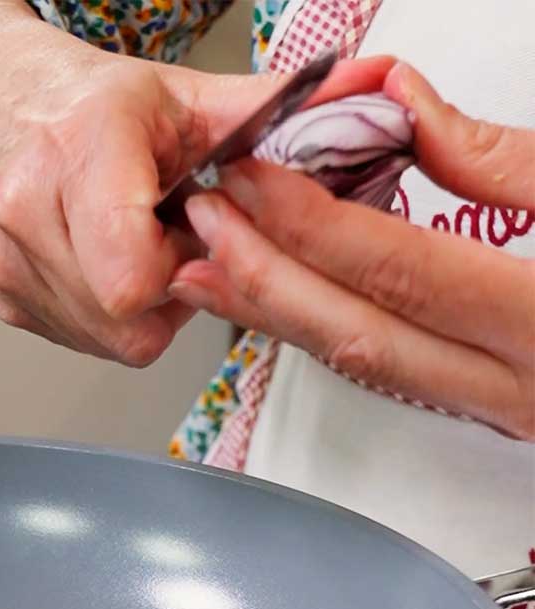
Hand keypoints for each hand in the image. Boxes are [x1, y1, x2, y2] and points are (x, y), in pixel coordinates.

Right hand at [0, 0, 393, 364]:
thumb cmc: (91, 104)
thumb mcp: (186, 96)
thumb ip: (272, 109)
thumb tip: (362, 96)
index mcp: (81, 149)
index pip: (132, 275)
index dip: (185, 269)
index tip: (196, 230)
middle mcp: (27, 209)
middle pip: (129, 319)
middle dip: (171, 290)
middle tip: (170, 236)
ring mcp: (8, 261)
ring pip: (110, 338)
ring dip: (143, 305)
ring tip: (138, 243)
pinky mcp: (5, 298)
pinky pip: (84, 339)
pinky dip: (110, 313)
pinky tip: (108, 261)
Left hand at [169, 63, 534, 437]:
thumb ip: (501, 157)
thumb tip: (396, 101)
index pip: (401, 269)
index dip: (311, 220)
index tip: (250, 172)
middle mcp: (522, 389)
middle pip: (361, 333)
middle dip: (265, 274)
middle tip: (202, 218)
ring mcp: (502, 411)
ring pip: (362, 366)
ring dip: (275, 315)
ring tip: (206, 268)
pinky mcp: (491, 409)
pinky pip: (386, 374)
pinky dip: (320, 332)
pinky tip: (279, 302)